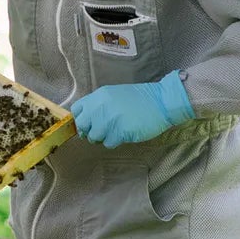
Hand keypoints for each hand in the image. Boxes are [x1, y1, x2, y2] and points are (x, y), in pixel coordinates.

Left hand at [70, 72, 195, 148]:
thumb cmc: (141, 99)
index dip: (81, 119)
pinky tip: (124, 134)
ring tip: (115, 132)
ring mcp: (110, 120)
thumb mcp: (115, 95)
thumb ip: (100, 105)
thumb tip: (89, 120)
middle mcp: (101, 106)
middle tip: (99, 132)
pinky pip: (108, 143)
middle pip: (83, 125)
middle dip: (89, 131)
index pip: (77, 109)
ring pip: (94, 137)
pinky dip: (115, 142)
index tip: (88, 123)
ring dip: (103, 138)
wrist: (162, 102)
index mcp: (99, 96)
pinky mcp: (119, 132)